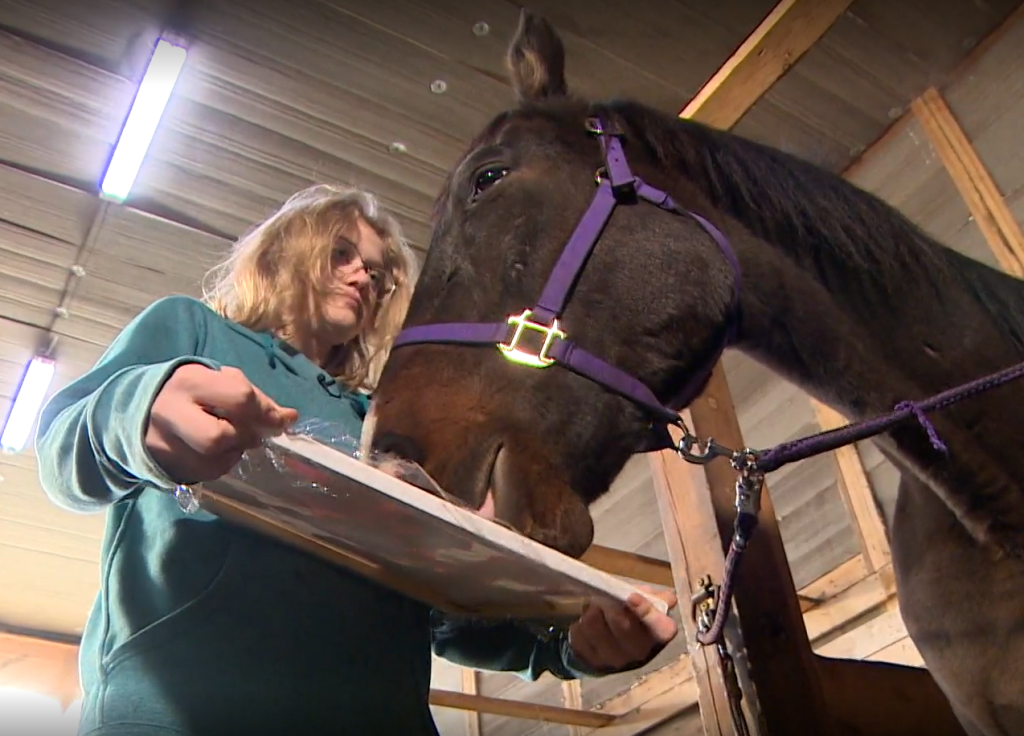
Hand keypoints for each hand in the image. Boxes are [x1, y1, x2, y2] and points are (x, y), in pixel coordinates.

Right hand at [146, 364, 297, 483]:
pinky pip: (207, 473)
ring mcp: (164, 444)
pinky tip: (220, 451)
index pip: (237, 397)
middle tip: (255, 434)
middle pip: (218, 436)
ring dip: (236, 452)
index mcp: (189, 382)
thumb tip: (288, 418)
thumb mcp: (217, 380)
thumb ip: (252, 396)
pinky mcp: (166, 466)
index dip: (266, 412)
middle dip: (245, 437)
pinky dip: (224, 463)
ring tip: (235, 439)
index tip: (282, 420)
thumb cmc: (191, 392)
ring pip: (214, 460)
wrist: (137, 409)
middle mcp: (171, 413)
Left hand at [567, 588, 677, 671]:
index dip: (647, 612)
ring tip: (593, 604)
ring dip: (592, 611)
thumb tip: (666, 598)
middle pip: (623, 627)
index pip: (660, 628)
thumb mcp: (647, 604)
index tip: (631, 596)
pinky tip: (584, 620)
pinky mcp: (592, 660)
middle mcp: (639, 651)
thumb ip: (655, 597)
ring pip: (596, 628)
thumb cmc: (633, 617)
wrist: (611, 642)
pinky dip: (580, 624)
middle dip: (612, 607)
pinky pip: (580, 636)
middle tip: (603, 594)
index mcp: (659, 635)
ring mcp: (614, 659)